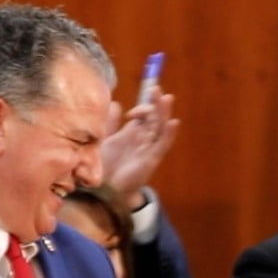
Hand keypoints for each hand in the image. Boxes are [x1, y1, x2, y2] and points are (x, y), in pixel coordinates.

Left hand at [99, 90, 180, 210]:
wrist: (105, 189)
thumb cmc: (105, 166)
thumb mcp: (104, 138)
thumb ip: (110, 122)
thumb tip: (115, 103)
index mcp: (133, 134)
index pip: (145, 115)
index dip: (141, 108)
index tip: (128, 112)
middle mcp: (143, 139)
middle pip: (154, 118)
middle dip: (155, 103)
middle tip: (155, 88)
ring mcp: (149, 148)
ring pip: (160, 127)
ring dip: (163, 112)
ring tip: (166, 97)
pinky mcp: (151, 159)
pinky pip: (162, 144)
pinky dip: (168, 134)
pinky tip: (173, 123)